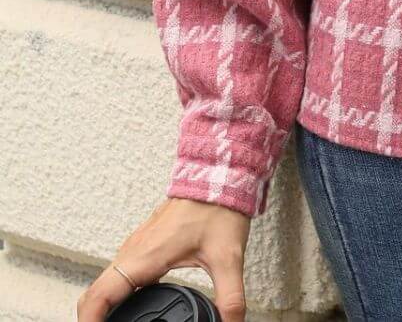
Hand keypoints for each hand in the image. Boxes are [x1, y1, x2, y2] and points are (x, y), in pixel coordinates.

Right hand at [76, 197, 250, 321]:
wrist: (218, 176)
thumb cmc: (218, 208)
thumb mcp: (228, 259)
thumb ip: (230, 298)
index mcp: (145, 257)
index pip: (99, 296)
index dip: (89, 321)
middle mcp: (134, 250)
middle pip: (94, 293)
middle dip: (91, 319)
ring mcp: (136, 245)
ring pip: (103, 282)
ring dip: (101, 307)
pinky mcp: (143, 243)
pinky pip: (116, 273)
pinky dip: (111, 294)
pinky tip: (128, 306)